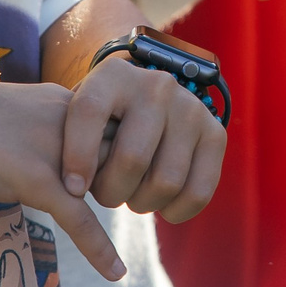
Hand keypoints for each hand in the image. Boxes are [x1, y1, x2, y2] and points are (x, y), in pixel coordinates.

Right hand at [0, 78, 123, 282]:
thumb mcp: (9, 116)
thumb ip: (39, 134)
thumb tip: (47, 160)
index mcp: (62, 102)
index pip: (116, 128)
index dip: (125, 157)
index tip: (128, 179)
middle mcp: (66, 119)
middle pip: (122, 152)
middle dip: (130, 182)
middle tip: (135, 207)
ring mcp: (52, 148)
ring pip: (107, 182)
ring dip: (119, 207)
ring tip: (131, 231)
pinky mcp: (33, 177)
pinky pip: (78, 218)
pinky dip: (99, 248)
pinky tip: (114, 272)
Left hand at [61, 48, 226, 223]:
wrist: (150, 102)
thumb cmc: (104, 120)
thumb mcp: (80, 115)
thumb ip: (70, 142)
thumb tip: (73, 191)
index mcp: (114, 75)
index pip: (90, 113)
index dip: (78, 158)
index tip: (72, 190)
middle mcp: (157, 85)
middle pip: (131, 159)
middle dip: (112, 192)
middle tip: (106, 194)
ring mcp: (190, 108)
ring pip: (165, 181)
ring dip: (143, 203)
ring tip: (132, 196)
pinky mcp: (215, 133)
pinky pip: (198, 191)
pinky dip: (176, 211)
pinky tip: (162, 206)